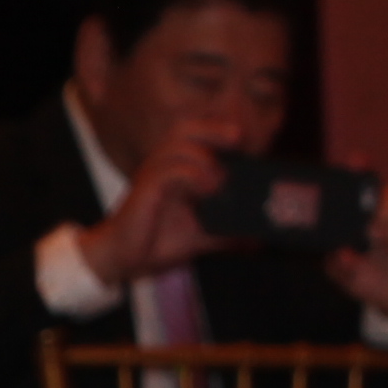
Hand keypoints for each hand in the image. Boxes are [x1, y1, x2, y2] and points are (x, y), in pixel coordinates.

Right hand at [79, 130, 234, 290]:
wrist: (128, 258)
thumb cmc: (161, 241)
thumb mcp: (204, 235)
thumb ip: (229, 232)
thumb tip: (259, 238)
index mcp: (177, 170)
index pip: (195, 137)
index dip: (217, 131)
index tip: (244, 138)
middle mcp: (164, 166)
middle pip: (184, 130)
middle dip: (212, 129)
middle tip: (237, 137)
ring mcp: (153, 176)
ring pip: (176, 147)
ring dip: (204, 156)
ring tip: (222, 179)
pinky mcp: (145, 191)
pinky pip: (167, 172)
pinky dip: (190, 175)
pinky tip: (207, 188)